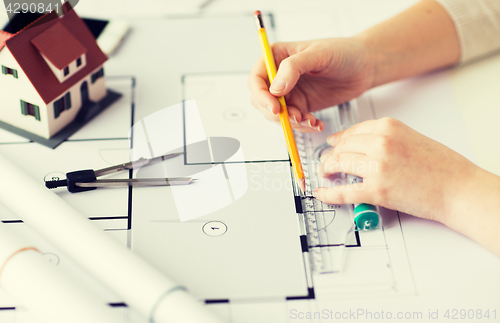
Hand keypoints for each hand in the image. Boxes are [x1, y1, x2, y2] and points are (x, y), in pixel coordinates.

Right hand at [248, 38, 373, 131]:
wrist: (365, 66)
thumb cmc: (343, 52)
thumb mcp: (318, 54)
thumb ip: (293, 68)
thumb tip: (275, 89)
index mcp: (276, 57)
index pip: (256, 79)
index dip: (261, 96)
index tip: (275, 107)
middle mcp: (279, 76)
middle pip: (262, 101)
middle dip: (277, 113)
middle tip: (295, 118)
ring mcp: (290, 92)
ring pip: (277, 115)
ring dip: (291, 123)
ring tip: (311, 121)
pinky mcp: (301, 105)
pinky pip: (294, 122)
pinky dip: (303, 126)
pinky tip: (317, 124)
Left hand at [313, 118, 478, 225]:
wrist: (458, 188)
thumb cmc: (441, 166)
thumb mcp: (411, 138)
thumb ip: (386, 139)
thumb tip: (361, 145)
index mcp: (388, 127)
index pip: (352, 131)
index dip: (338, 140)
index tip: (333, 145)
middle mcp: (380, 143)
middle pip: (341, 147)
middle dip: (331, 156)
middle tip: (327, 163)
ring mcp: (377, 166)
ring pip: (337, 164)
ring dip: (327, 170)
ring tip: (326, 174)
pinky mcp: (376, 190)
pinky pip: (343, 191)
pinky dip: (328, 193)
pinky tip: (321, 193)